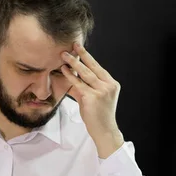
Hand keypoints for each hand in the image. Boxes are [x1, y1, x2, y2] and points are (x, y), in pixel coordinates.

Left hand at [61, 42, 123, 158]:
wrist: (104, 130)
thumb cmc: (98, 115)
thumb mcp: (94, 98)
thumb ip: (83, 87)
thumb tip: (70, 77)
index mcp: (112, 84)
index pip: (98, 67)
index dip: (88, 57)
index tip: (80, 48)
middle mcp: (108, 85)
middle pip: (93, 67)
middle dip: (82, 55)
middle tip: (73, 44)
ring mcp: (102, 91)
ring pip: (85, 74)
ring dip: (73, 63)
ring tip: (64, 55)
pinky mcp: (93, 98)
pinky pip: (78, 84)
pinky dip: (70, 76)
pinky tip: (64, 70)